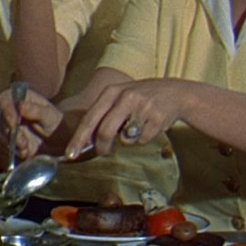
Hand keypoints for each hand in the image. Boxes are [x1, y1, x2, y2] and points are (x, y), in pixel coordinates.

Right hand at [0, 87, 64, 158]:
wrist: (58, 142)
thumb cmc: (55, 122)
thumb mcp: (50, 116)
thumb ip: (36, 110)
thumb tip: (20, 105)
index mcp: (21, 99)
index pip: (4, 99)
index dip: (5, 109)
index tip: (13, 120)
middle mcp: (12, 111)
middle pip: (1, 118)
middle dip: (10, 130)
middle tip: (22, 140)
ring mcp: (9, 126)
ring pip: (2, 133)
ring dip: (13, 142)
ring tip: (26, 146)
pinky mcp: (10, 140)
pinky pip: (6, 145)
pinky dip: (15, 149)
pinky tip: (26, 151)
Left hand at [67, 78, 185, 156]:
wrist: (174, 93)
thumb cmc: (140, 99)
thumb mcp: (119, 98)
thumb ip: (103, 115)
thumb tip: (84, 141)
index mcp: (112, 91)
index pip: (90, 118)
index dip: (78, 138)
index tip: (70, 154)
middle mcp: (125, 97)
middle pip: (104, 131)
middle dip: (101, 147)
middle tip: (103, 152)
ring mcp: (142, 107)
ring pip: (125, 138)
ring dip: (128, 139)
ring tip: (136, 127)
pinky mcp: (156, 118)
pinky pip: (141, 140)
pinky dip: (143, 138)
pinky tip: (149, 125)